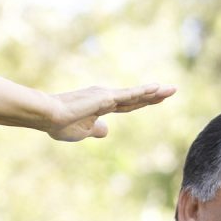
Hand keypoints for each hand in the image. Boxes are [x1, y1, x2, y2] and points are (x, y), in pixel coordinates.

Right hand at [44, 83, 176, 140]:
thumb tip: (106, 131)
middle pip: (135, 97)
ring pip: (135, 95)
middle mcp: (105, 97)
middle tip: (172, 90)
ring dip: (154, 93)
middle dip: (154, 95)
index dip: (142, 102)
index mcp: (100, 106)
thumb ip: (95, 130)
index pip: (127, 104)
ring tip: (171, 89)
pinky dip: (143, 92)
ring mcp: (106, 96)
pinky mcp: (105, 98)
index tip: (157, 98)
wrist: (48, 116)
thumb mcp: (82, 132)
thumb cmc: (60, 124)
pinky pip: (128, 95)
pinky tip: (156, 89)